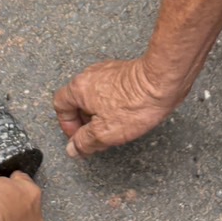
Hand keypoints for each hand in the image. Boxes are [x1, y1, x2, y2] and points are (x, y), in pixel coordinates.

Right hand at [53, 58, 177, 157]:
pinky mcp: (124, 72)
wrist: (162, 82)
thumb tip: (73, 149)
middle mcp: (90, 76)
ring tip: (115, 126)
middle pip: (77, 101)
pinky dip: (114, 104)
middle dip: (86, 121)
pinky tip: (127, 114)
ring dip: (101, 113)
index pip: (60, 106)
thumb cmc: (135, 103)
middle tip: (98, 136)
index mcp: (79, 88)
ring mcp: (107, 71)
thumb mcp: (104, 132)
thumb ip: (84, 142)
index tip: (79, 137)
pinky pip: (111, 90)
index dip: (67, 125)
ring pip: (95, 96)